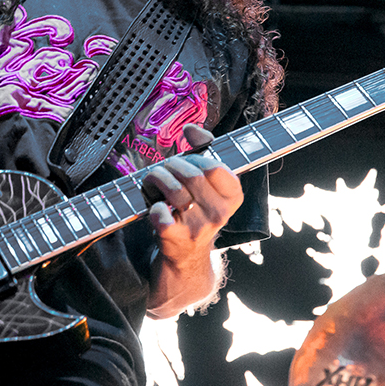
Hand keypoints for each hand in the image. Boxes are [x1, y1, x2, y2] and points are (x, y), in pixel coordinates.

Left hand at [142, 124, 242, 267]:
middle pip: (191, 175)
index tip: (188, 162)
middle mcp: (219, 213)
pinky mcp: (176, 238)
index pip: (214, 167)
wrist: (186, 255)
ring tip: (154, 181)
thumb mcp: (208, 183)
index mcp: (232, 197)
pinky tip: (156, 207)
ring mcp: (198, 227)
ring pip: (173, 190)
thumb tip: (191, 129)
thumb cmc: (195, 210)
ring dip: (157, 179)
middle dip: (172, 166)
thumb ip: (204, 150)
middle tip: (164, 169)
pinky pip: (160, 212)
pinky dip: (152, 206)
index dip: (195, 159)